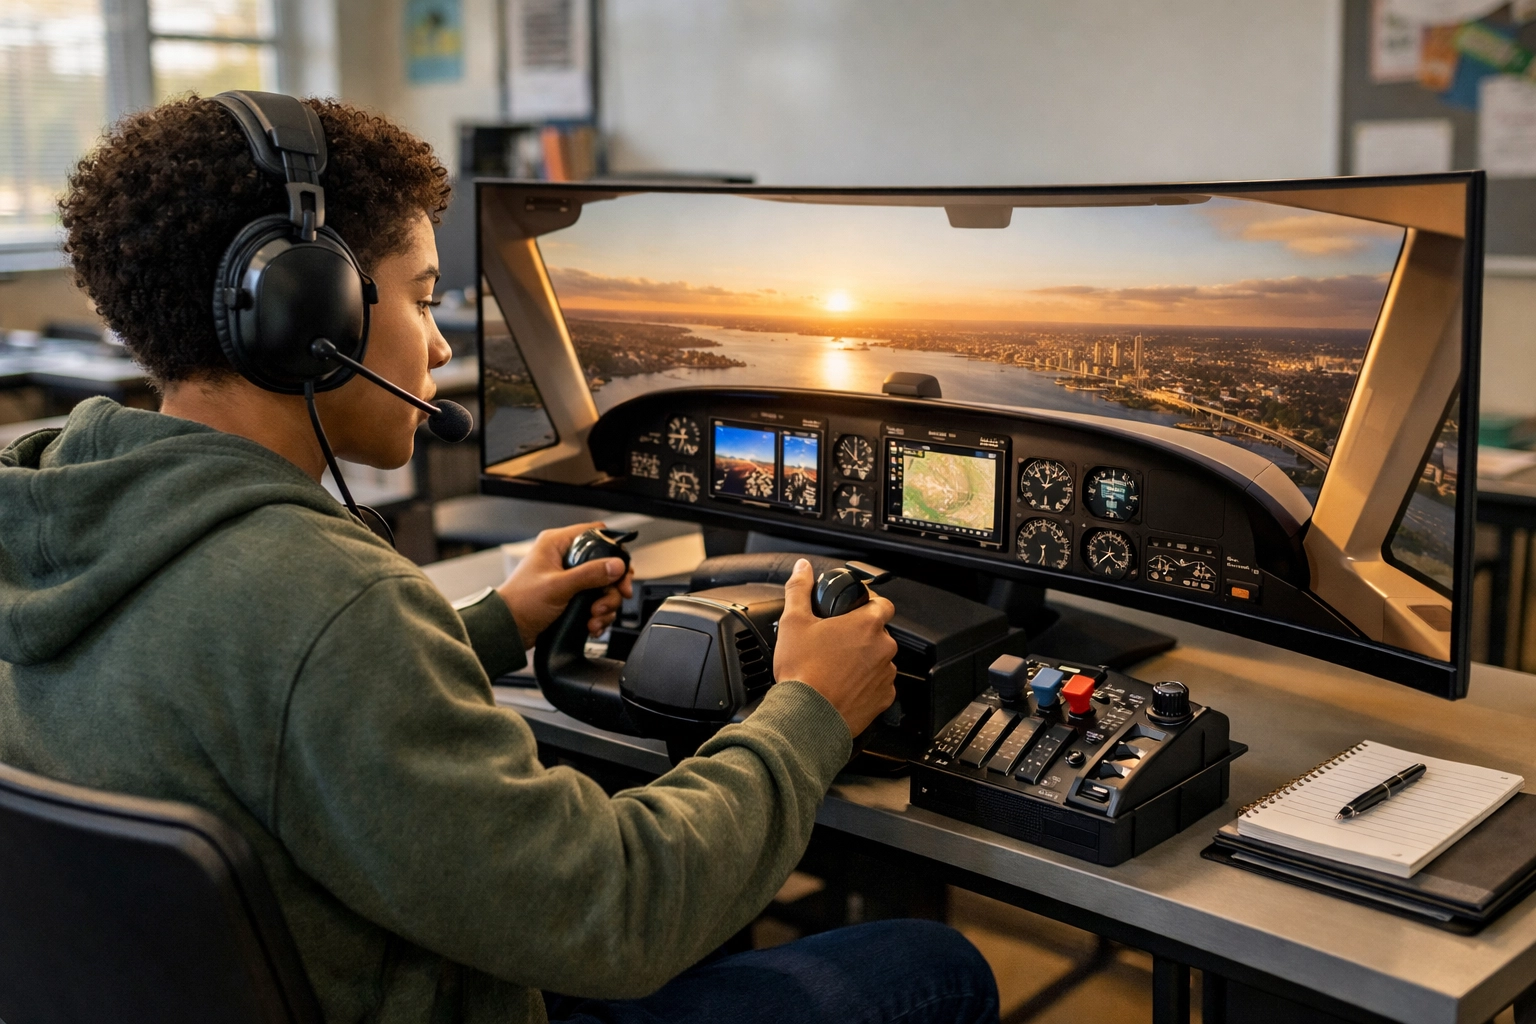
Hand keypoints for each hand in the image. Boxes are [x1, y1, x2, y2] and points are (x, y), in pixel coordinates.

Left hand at [497, 522, 635, 647]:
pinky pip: (596, 601)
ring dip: (605, 604)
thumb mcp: (558, 586)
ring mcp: (569, 578)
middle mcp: (565, 558)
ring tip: (595, 616)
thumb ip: (589, 574)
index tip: (620, 570)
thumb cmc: (520, 603)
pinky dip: (598, 615)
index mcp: (557, 544)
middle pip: (605, 564)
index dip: (613, 550)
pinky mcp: (571, 596)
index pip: (595, 533)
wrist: (507, 630)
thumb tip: (616, 565)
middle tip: (615, 597)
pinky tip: (592, 624)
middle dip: (611, 586)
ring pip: (603, 586)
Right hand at [773, 559, 897, 735]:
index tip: (855, 609)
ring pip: (879, 659)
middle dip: (860, 635)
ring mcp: (885, 675)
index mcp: (867, 624)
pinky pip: (878, 685)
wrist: (807, 716)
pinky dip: (865, 684)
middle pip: (879, 633)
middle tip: (835, 642)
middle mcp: (883, 648)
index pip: (883, 603)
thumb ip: (800, 589)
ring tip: (836, 667)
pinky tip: (843, 686)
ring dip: (864, 660)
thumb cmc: (802, 672)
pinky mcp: (883, 698)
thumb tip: (802, 568)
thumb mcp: (793, 622)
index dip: (869, 603)